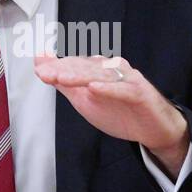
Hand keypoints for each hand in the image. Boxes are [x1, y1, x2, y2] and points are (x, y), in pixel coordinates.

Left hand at [33, 54, 189, 177]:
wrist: (152, 128)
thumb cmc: (120, 110)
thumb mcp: (84, 99)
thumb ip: (63, 80)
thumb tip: (41, 62)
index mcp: (98, 69)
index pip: (74, 64)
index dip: (55, 67)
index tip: (39, 70)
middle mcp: (112, 69)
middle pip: (85, 67)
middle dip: (64, 70)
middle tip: (46, 74)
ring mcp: (126, 79)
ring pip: (101, 75)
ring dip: (81, 76)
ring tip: (63, 78)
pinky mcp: (139, 92)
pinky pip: (123, 89)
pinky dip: (109, 89)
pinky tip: (95, 88)